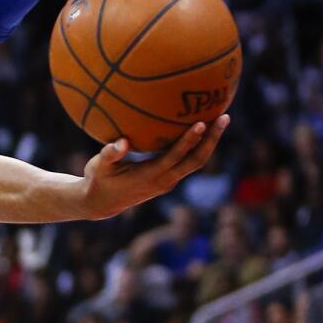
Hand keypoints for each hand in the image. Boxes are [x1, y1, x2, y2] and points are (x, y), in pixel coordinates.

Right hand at [80, 116, 228, 218]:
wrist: (102, 204)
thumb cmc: (98, 180)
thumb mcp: (99, 167)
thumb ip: (110, 154)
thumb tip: (122, 141)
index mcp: (150, 176)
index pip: (176, 157)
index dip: (190, 140)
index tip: (201, 122)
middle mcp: (164, 180)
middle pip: (196, 160)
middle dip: (212, 140)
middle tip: (224, 117)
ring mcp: (168, 181)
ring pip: (196, 162)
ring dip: (210, 143)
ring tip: (221, 120)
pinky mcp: (168, 180)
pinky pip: (189, 162)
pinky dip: (199, 147)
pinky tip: (202, 130)